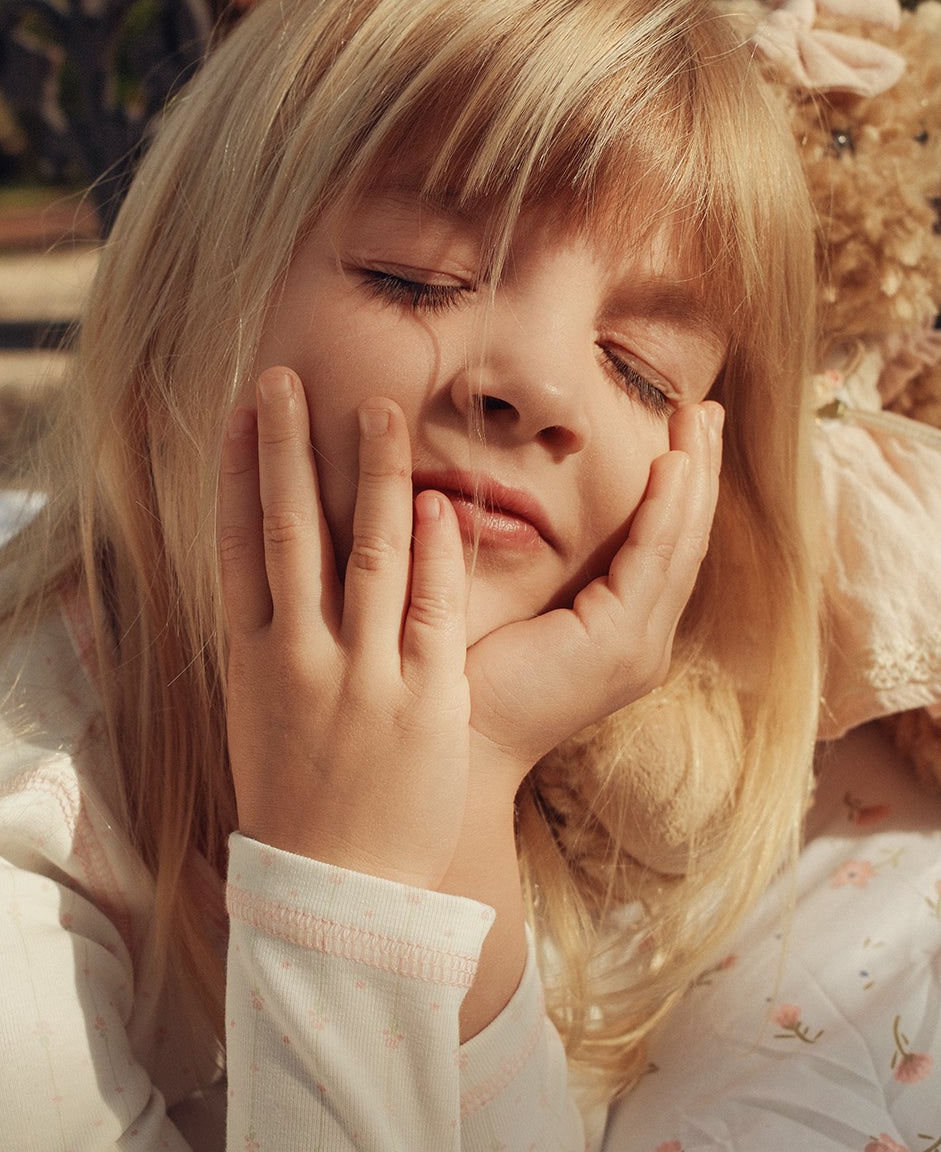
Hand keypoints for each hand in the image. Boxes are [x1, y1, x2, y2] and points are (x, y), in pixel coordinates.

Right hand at [219, 367, 472, 889]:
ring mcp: (361, 678)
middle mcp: (298, 658)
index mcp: (250, 661)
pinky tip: (436, 500)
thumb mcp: (261, 719)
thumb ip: (270, 645)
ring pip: (363, 555)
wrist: (334, 893)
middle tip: (288, 379)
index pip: (235, 545)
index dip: (233, 472)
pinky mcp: (424, 703)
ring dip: (371, 476)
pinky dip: (432, 554)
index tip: (238, 410)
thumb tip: (273, 576)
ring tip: (378, 410)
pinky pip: (430, 612)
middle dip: (285, 449)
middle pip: (287, 532)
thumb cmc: (296, 805)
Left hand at [462, 400, 723, 796]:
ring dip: (693, 479)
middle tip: (706, 408)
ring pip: (678, 545)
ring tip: (699, 419)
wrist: (445, 744)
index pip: (658, 548)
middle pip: (683, 540)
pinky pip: (651, 561)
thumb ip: (523, 563)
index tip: (679, 430)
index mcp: (615, 636)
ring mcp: (634, 648)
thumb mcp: (501, 606)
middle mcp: (638, 643)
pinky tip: (674, 464)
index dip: (675, 489)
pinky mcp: (616, 646)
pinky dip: (666, 510)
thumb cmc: (457, 675)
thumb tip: (496, 503)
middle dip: (699, 471)